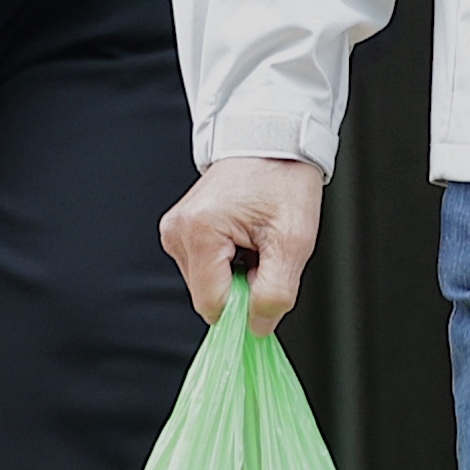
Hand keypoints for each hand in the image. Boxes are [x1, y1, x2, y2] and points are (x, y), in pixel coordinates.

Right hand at [159, 153, 323, 324]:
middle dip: (241, 287)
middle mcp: (178, 231)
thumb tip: (256, 327)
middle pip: (208, 297)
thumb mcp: (294, 240)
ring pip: (206, 285)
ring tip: (255, 241)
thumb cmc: (283, 178)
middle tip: (266, 253)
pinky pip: (204, 268)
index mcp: (200, 231)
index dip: (245, 307)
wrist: (273, 142)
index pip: (213, 306)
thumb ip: (275, 292)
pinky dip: (227, 263)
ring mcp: (175, 230)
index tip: (268, 284)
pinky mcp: (180, 231)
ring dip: (235, 276)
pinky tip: (243, 238)